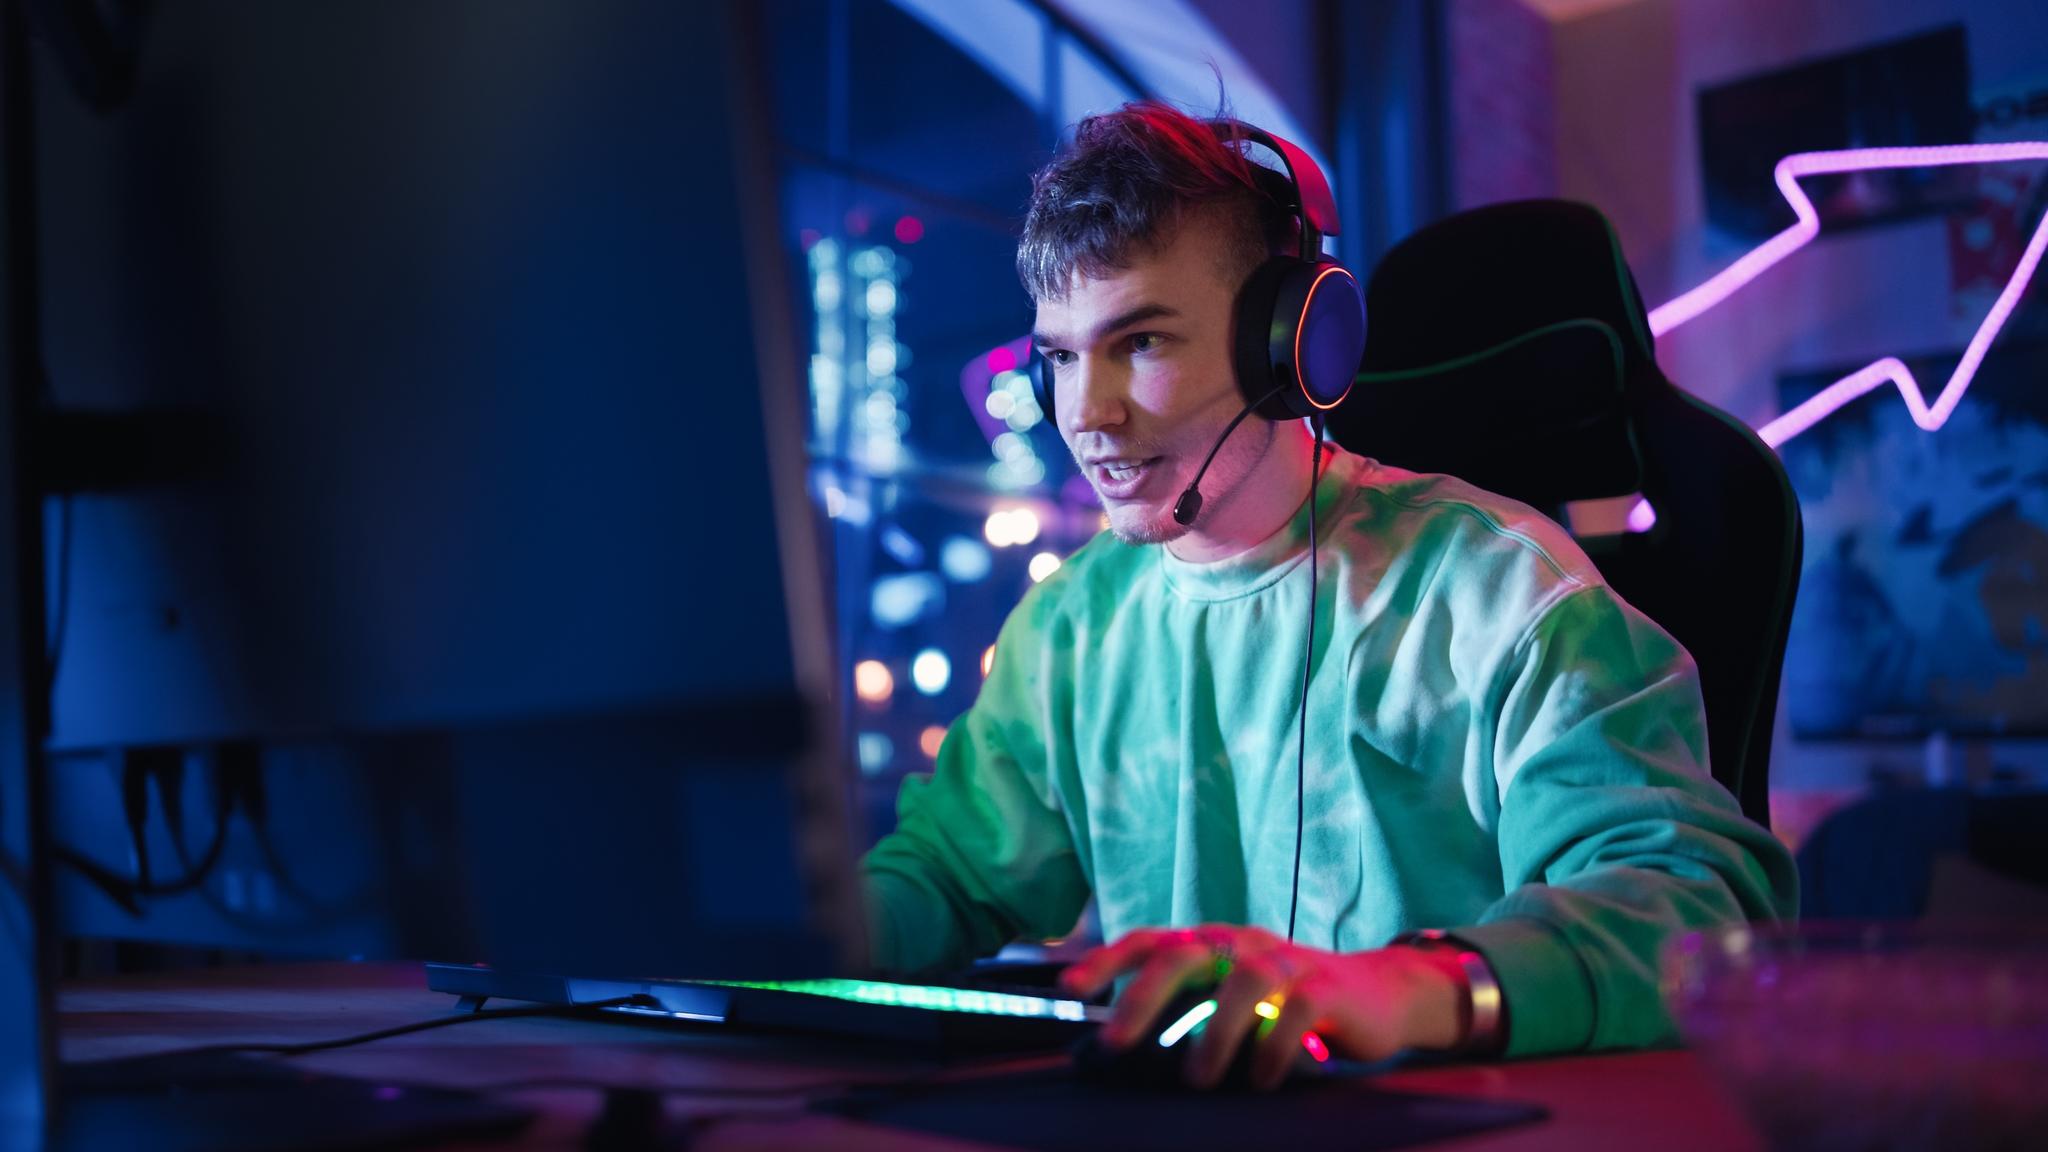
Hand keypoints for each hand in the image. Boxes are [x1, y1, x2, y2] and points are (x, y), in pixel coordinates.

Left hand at [1059, 924, 1467, 1090]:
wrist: (1379, 996)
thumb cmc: (1289, 1005)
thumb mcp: (1234, 1000)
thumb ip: (1189, 1011)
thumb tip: (1117, 1047)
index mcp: (1215, 943)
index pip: (1152, 941)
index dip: (1108, 960)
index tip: (1068, 989)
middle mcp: (1245, 943)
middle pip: (1185, 954)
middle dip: (1144, 998)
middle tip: (1117, 1043)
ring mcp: (1289, 961)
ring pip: (1243, 983)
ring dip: (1213, 1036)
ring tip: (1196, 1080)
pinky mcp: (1328, 987)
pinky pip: (1295, 1013)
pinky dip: (1272, 1050)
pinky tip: (1261, 1081)